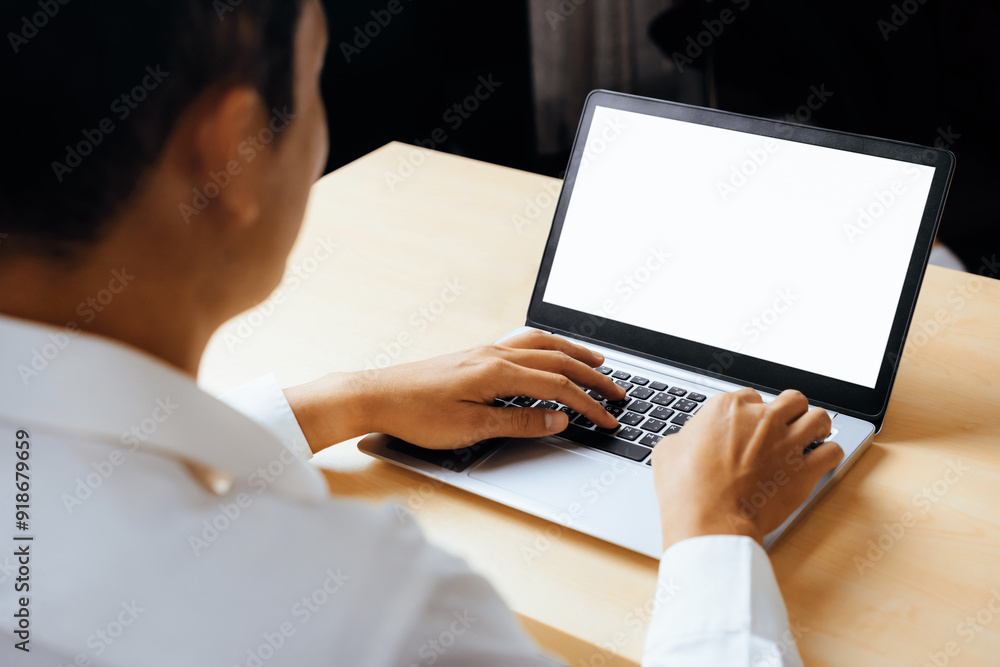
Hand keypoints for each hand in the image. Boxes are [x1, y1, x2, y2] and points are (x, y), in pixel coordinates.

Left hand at [284, 329, 626, 451]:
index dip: (588, 404)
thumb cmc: (416, 415)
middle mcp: (495, 355)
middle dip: (592, 375)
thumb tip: (558, 419)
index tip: (609, 419)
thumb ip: (518, 421)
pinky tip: (550, 354)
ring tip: (596, 362)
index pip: (557, 386)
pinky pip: (523, 343)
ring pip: (542, 344)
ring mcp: (485, 351)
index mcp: (498, 372)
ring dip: (573, 352)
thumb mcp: (470, 428)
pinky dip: (548, 347)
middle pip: (557, 359)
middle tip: (618, 392)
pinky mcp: (475, 355)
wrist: (375, 395)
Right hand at [650, 387, 843, 549]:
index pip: (750, 396)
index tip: (751, 426)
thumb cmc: (686, 489)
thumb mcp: (669, 451)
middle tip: (787, 426)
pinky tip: (820, 462)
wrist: (709, 520)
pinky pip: (832, 451)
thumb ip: (686, 438)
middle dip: (791, 412)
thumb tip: (687, 442)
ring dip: (817, 427)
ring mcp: (786, 442)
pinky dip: (828, 455)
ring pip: (819, 417)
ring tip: (812, 437)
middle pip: (792, 399)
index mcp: (727, 408)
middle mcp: (761, 418)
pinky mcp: (804, 470)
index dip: (752, 412)